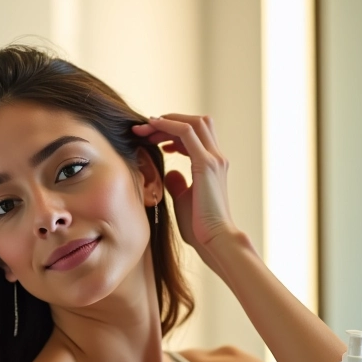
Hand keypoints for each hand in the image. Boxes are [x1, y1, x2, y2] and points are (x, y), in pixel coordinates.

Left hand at [132, 114, 236, 254]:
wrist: (214, 239)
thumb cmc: (199, 227)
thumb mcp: (183, 200)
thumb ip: (178, 184)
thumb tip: (170, 174)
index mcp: (213, 166)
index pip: (196, 135)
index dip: (173, 132)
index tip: (152, 139)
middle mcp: (216, 158)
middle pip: (196, 123)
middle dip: (169, 121)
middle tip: (144, 130)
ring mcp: (214, 159)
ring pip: (193, 122)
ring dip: (167, 121)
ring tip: (146, 128)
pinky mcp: (206, 164)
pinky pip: (186, 132)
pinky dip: (169, 125)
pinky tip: (153, 128)